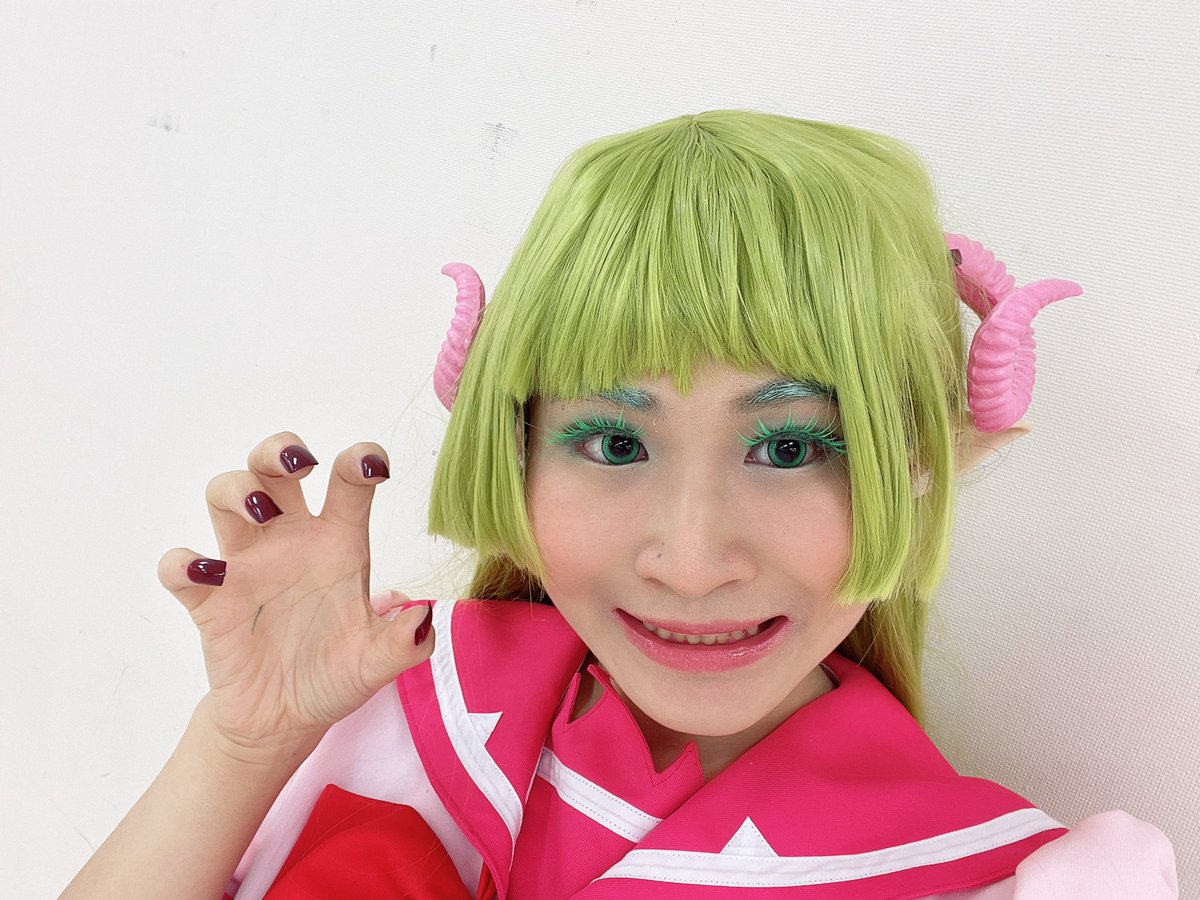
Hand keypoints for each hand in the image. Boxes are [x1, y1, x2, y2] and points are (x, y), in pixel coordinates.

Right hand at [157, 432, 433, 759]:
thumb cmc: (334, 674)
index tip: (371, 464)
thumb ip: (404, 642)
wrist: (286, 721)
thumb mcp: (377, 662)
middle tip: (299, 464)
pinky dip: (183, 563)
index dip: (359, 459)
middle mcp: (290, 541)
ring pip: (224, 494)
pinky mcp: (209, 601)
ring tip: (261, 514)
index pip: (348, 484)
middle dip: (279, 450)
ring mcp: (246, 566)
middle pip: (273, 468)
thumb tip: (424, 614)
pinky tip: (209, 574)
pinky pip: (179, 568)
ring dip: (237, 490)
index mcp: (338, 543)